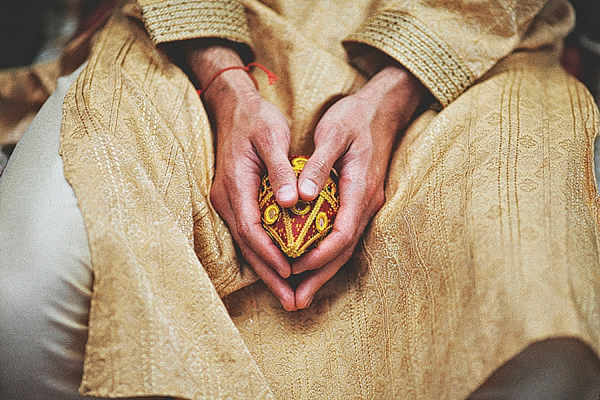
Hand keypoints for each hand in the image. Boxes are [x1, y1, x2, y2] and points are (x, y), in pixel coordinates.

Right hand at [186, 42, 299, 309]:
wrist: (235, 107)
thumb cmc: (258, 120)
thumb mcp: (273, 138)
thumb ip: (281, 171)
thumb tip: (291, 203)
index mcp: (236, 185)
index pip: (252, 230)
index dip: (270, 255)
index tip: (291, 273)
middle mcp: (227, 198)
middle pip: (247, 246)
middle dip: (269, 275)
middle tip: (291, 301)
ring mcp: (228, 200)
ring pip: (247, 244)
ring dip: (266, 269)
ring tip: (287, 293)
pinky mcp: (235, 200)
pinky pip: (249, 233)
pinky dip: (263, 253)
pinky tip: (278, 265)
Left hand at [291, 65, 425, 308]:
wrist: (381, 108)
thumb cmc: (354, 117)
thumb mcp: (334, 133)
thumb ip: (318, 164)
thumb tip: (301, 196)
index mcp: (359, 187)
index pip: (342, 233)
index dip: (320, 255)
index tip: (295, 268)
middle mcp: (366, 201)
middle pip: (344, 250)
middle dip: (320, 276)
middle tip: (296, 301)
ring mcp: (365, 202)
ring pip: (345, 246)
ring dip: (323, 271)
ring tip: (301, 292)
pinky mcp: (359, 200)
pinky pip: (343, 234)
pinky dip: (327, 252)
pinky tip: (311, 262)